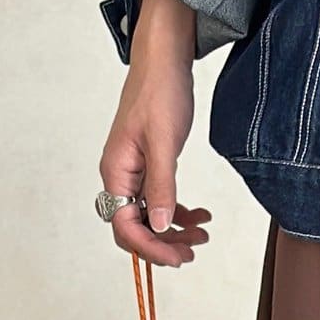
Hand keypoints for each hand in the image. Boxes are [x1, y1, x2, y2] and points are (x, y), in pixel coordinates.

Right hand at [99, 0, 211, 267]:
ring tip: (203, 235)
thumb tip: (160, 225)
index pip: (126, 227)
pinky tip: (202, 215)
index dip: (152, 247)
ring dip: (176, 231)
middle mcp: (120, 176)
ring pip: (150, 217)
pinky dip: (180, 212)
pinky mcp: (150, 166)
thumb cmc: (159, 93)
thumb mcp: (164, 142)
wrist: (164, 62)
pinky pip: (160, 200)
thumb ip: (162, 186)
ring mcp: (134, 173)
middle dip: (164, 244)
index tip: (179, 257)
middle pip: (136, 228)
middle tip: (194, 251)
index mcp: (116, 172)